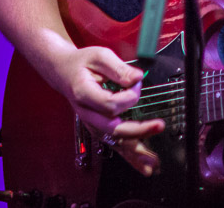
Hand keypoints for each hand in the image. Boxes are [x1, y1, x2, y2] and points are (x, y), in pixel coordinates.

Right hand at [48, 45, 165, 175]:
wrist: (64, 72)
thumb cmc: (82, 63)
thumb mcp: (99, 56)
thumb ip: (119, 68)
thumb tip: (137, 78)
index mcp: (84, 93)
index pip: (109, 103)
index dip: (128, 95)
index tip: (137, 82)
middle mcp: (87, 113)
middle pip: (113, 128)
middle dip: (138, 130)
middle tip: (159, 125)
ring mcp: (92, 123)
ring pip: (114, 141)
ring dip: (134, 152)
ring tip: (153, 161)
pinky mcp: (99, 128)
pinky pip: (115, 143)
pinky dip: (130, 156)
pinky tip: (144, 166)